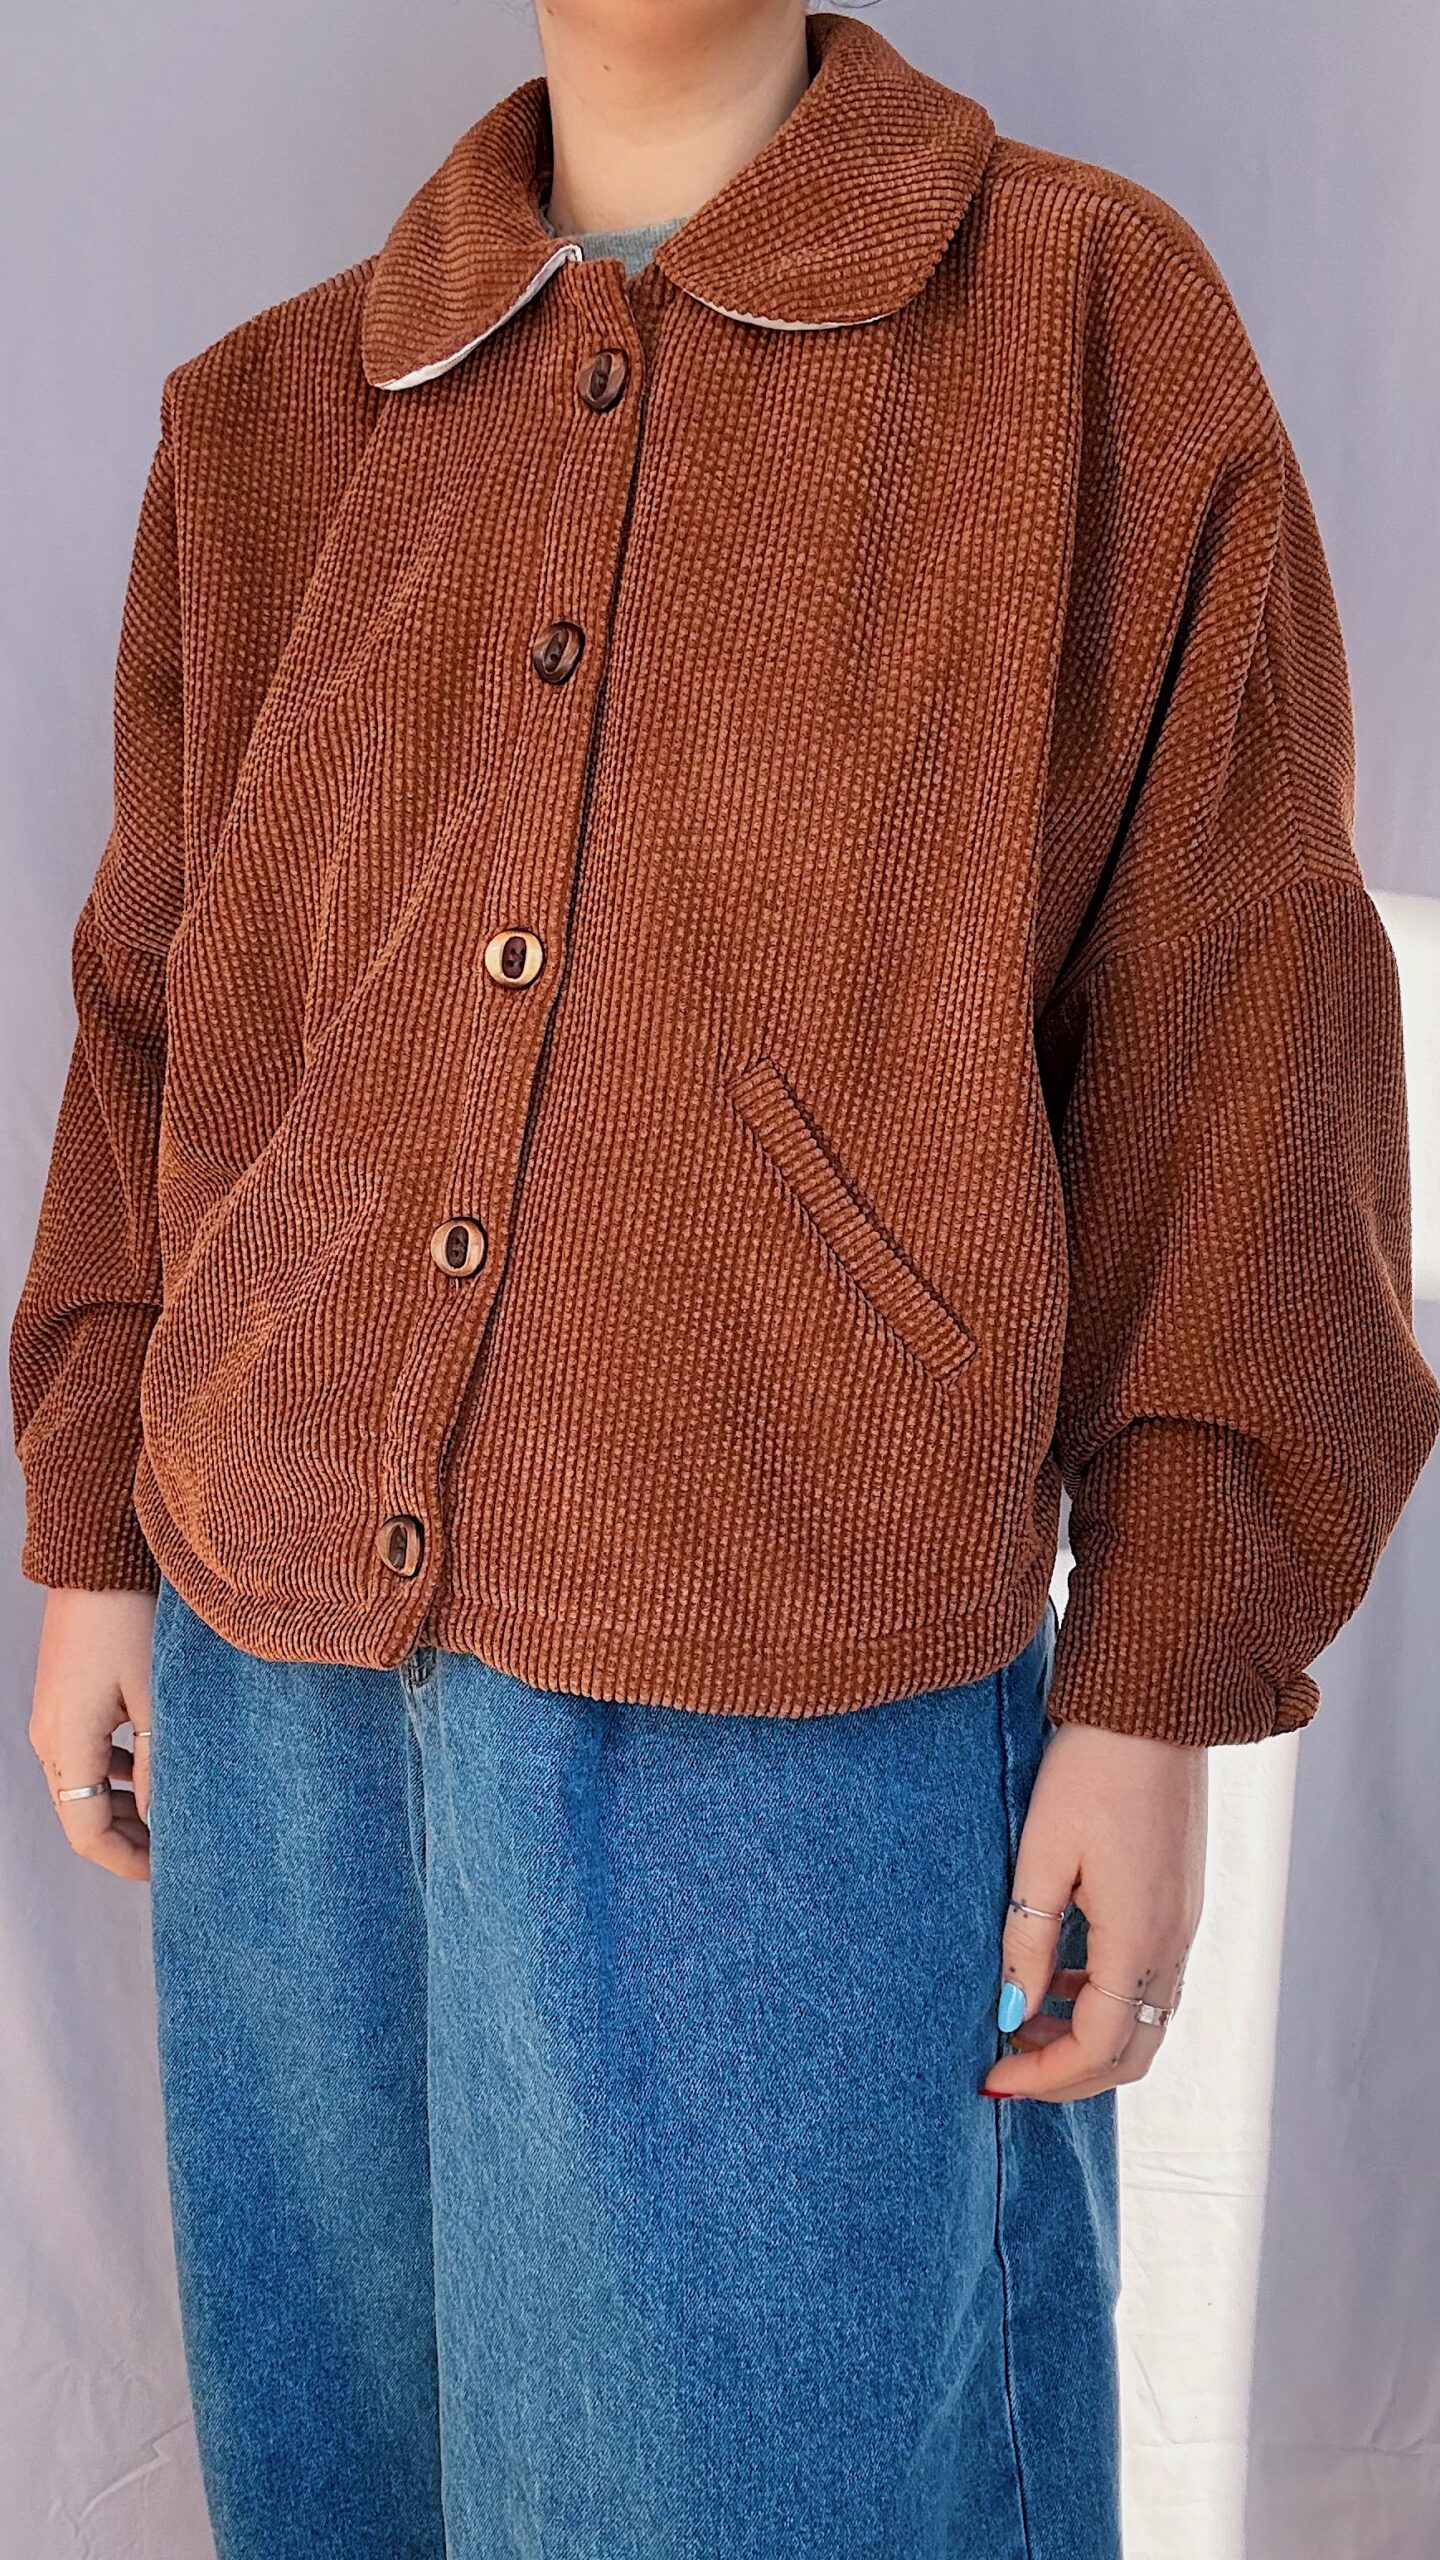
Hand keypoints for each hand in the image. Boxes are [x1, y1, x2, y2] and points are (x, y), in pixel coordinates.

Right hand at [28, 1587, 157, 1881]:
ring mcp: (52, 1717)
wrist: (98, 1559)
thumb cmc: (131, 1619)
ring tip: (171, 1815)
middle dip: (126, 1839)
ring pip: (82, 1786)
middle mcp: (48, 1737)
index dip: (126, 1860)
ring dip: (122, 1807)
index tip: (169, 1871)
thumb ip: (159, 1762)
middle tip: (176, 1850)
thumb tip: (166, 1818)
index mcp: (66, 1743)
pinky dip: (115, 1775)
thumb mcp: (156, 1696)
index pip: (86, 1832)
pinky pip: (84, 1755)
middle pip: (80, 1813)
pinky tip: (151, 1771)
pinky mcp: (64, 1699)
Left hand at [980, 1720, 1206, 2100]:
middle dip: (1069, 2075)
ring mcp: (1185, 1923)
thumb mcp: (1041, 1856)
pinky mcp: (1181, 1902)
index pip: (1099, 2048)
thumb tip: (1012, 2017)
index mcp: (1139, 1939)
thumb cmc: (1090, 1771)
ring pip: (1145, 2020)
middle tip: (1007, 2068)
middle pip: (1132, 2052)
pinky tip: (1058, 1975)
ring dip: (1087, 2037)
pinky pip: (1151, 1981)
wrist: (1154, 1708)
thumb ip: (1027, 1942)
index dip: (1043, 2077)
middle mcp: (1174, 1943)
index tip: (990, 2080)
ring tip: (1022, 2021)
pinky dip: (1106, 1999)